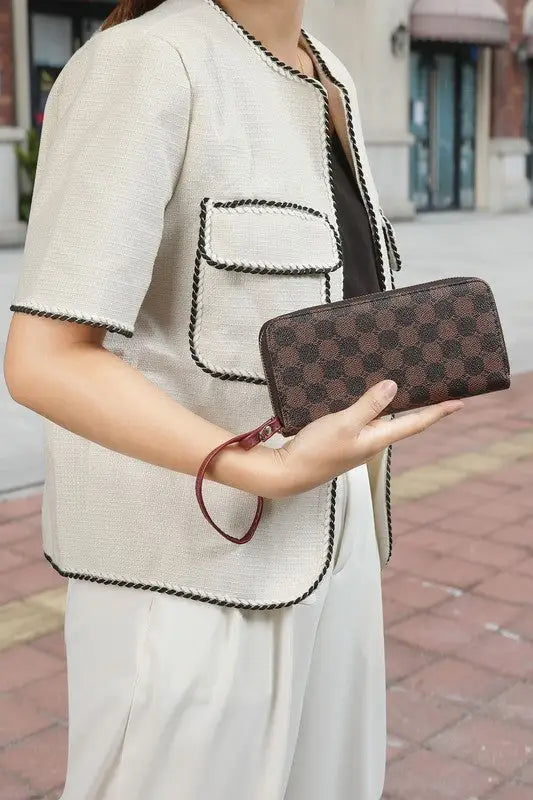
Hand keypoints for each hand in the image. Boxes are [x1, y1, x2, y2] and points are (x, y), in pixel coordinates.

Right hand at [264, 379, 462, 497]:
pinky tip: (363, 394)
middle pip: (401, 420)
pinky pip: (361, 419)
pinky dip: (368, 406)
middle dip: (417, 404)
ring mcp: (356, 441)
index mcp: (377, 439)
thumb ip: (368, 406)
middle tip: (432, 386)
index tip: (459, 403)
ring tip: (400, 383)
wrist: (288, 472)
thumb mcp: (344, 423)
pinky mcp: (341, 439)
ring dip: (390, 402)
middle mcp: (371, 441)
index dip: (438, 412)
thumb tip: (393, 387)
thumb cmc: (316, 452)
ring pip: (379, 418)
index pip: (415, 423)